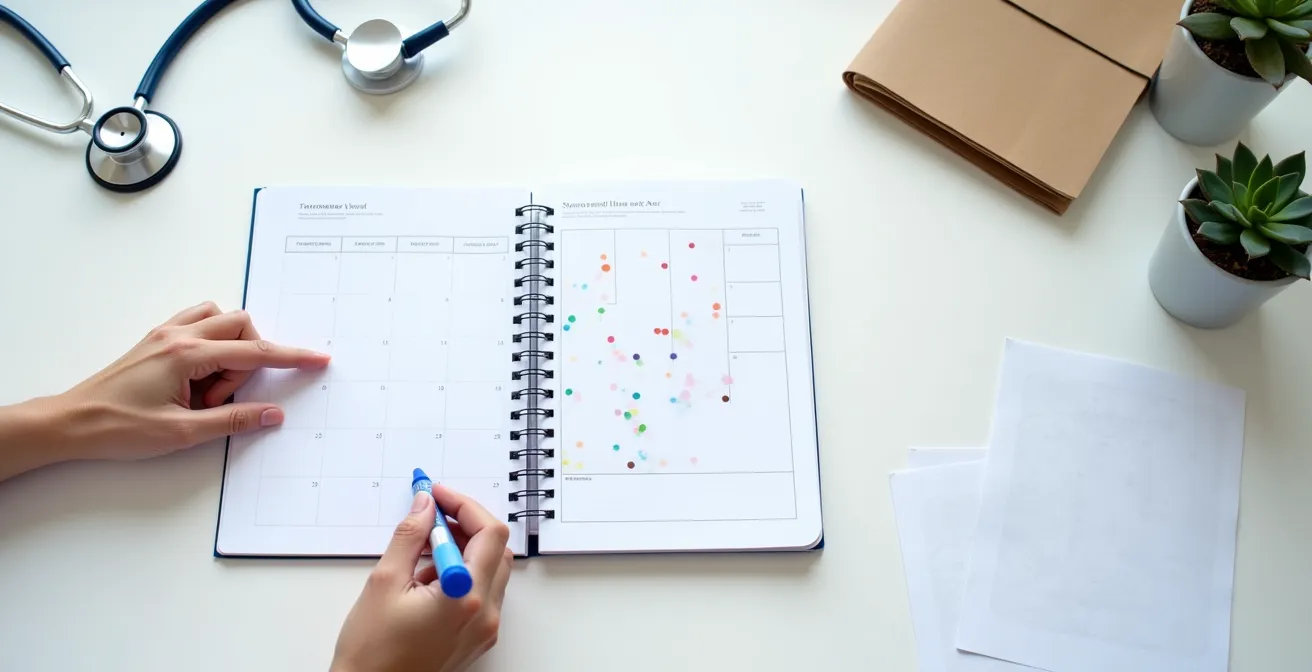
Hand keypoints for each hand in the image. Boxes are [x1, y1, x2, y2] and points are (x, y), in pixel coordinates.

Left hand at [53, 301, 328, 460]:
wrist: (71, 423)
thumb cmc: (118, 428)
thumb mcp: (183, 432)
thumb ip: (234, 420)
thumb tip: (272, 414)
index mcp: (186, 354)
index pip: (253, 352)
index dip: (290, 356)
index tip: (317, 358)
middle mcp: (177, 335)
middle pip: (240, 326)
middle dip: (247, 360)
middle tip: (224, 397)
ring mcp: (165, 334)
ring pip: (219, 320)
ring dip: (228, 349)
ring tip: (209, 389)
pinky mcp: (156, 341)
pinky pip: (197, 325)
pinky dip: (210, 345)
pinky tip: (198, 377)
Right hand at [332, 484, 512, 671]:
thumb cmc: (372, 651)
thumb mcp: (384, 582)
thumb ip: (410, 536)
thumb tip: (425, 505)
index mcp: (466, 598)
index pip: (489, 534)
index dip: (464, 505)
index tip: (437, 495)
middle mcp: (485, 614)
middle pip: (496, 549)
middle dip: (466, 525)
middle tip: (431, 517)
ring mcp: (485, 629)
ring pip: (491, 570)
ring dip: (463, 549)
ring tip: (421, 552)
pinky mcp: (478, 638)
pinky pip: (483, 593)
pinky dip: (463, 574)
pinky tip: (426, 579)